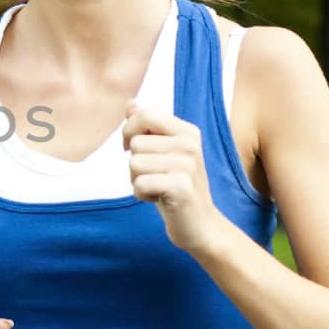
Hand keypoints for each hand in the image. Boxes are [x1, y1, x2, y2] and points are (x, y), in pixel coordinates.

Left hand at [123, 101, 226, 253]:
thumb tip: (130, 103)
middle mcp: (190, 145)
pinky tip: (159, 199)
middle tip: (156, 177)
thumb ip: (147, 127)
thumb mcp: (162, 153)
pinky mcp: (181, 187)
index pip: (144, 115)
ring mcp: (188, 165)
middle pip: (135, 143)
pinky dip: (141, 195)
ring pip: (134, 164)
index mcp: (187, 131)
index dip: (129, 132)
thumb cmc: (175, 186)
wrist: (199, 224)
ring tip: (158, 187)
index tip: (133, 150)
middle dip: (135, 164)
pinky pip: (139, 184)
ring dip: (138, 180)